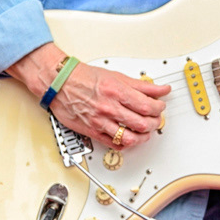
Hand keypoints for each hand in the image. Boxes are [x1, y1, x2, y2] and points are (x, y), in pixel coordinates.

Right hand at [10, 46, 169, 147]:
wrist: (59, 83)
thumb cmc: (83, 78)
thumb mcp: (116, 76)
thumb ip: (141, 85)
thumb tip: (160, 89)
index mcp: (117, 92)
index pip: (147, 106)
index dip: (158, 109)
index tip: (159, 107)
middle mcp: (109, 108)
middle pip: (142, 124)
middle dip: (154, 123)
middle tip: (155, 120)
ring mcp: (101, 121)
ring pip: (130, 138)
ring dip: (143, 137)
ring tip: (144, 132)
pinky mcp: (93, 131)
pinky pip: (114, 144)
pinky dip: (125, 144)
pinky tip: (128, 138)